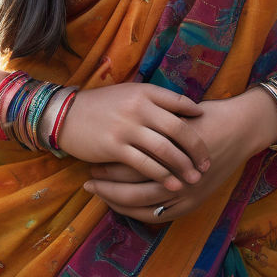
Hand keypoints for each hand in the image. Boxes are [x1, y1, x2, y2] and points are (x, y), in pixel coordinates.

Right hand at [57, 83, 210, 191]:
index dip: (196, 115)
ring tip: (195, 177)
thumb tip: (180, 112)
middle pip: (178, 128)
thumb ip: (152, 100)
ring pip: (164, 148)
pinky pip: (145, 163)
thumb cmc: (101, 105)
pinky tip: (172, 184)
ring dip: (183, 166)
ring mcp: (127, 127)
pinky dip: (162, 175)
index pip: (179, 101)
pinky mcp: (115, 146)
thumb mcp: (128, 94)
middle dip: (196, 148)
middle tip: (207, 162)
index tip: (208, 126)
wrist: (67, 115)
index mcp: (144, 91)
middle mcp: (139, 107)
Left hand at [82, 88, 276, 223]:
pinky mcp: (193, 202)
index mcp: (169, 150)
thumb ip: (151, 124)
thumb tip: (118, 127)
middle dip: (107, 187)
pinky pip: (159, 215)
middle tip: (88, 182)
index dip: (108, 164)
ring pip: (144, 206)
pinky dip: (140, 213)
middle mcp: (177, 176)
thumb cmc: (206, 116)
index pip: (130, 163)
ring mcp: (187, 193)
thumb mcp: (176, 114)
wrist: (240, 127)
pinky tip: (126, 208)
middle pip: (133, 189)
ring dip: (119, 202)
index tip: (91, 159)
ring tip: (102, 194)